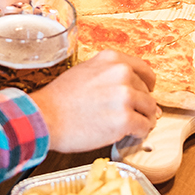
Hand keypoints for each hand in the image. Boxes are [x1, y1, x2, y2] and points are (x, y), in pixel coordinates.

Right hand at [29, 50, 159, 152]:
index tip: (146, 92)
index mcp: (112, 59)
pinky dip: (139, 132)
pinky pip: (144, 126)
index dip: (147, 84)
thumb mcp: (85, 71)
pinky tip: (128, 134)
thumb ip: (109, 74)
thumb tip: (130, 88)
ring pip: (150, 109)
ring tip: (131, 126)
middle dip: (141, 105)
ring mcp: (125, 96)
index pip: (144, 70)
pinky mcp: (125, 119)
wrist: (45, 117)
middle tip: (131, 115)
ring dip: (143, 119)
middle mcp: (122, 73)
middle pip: (146, 92)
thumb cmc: (60, 99)